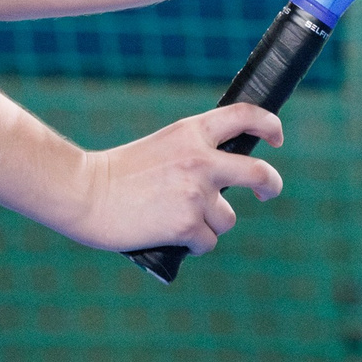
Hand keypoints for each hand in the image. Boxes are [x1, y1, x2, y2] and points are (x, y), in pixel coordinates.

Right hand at [62, 104, 283, 254]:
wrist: (85, 193)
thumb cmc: (117, 173)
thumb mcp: (162, 147)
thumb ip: (193, 154)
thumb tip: (223, 178)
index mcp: (191, 132)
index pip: (243, 116)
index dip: (268, 124)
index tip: (276, 136)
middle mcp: (201, 159)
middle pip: (259, 173)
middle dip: (271, 184)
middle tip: (269, 191)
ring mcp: (196, 193)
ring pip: (227, 218)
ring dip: (209, 224)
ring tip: (174, 218)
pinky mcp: (188, 224)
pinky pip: (207, 242)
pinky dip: (192, 244)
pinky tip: (168, 235)